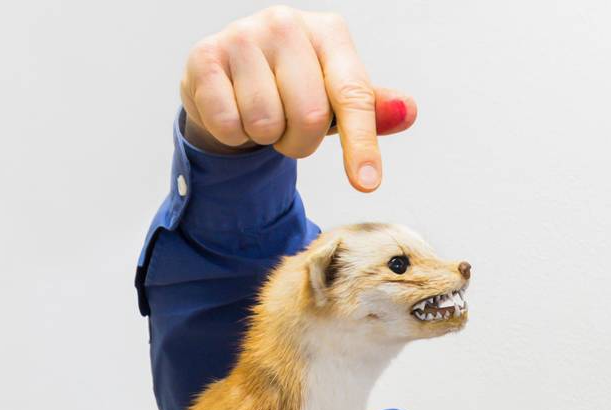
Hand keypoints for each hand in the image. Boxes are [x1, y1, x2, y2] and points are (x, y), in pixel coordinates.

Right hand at [180, 6, 416, 191]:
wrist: (229, 75)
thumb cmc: (292, 87)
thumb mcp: (335, 98)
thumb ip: (370, 108)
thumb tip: (406, 111)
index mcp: (329, 33)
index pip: (353, 95)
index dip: (361, 144)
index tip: (367, 184)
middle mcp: (286, 23)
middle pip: (310, 117)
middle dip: (301, 142)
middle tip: (289, 128)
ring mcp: (242, 35)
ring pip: (267, 123)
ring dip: (266, 138)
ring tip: (262, 115)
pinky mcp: (204, 56)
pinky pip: (229, 123)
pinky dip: (234, 133)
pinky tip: (234, 110)